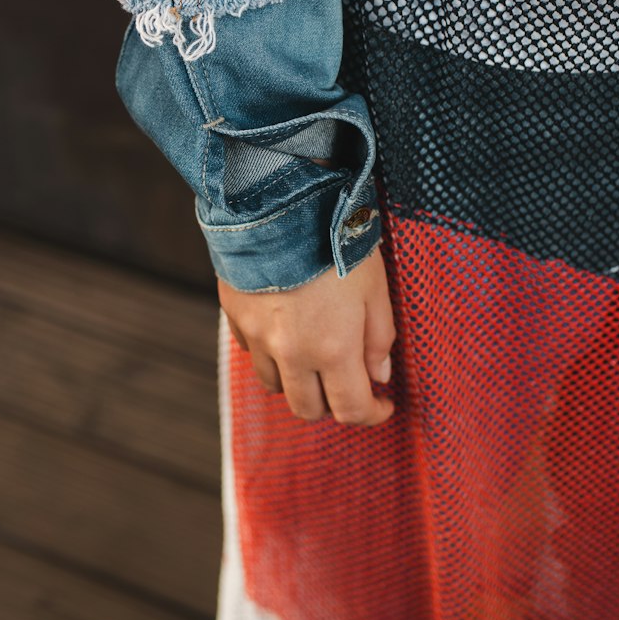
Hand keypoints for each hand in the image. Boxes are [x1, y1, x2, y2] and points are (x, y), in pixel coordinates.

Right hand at [218, 245, 395, 425]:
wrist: (277, 205)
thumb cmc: (334, 242)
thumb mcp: (374, 286)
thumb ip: (380, 337)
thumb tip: (379, 376)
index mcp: (332, 349)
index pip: (351, 409)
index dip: (373, 414)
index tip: (383, 403)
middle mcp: (292, 354)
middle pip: (308, 409)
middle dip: (332, 404)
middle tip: (347, 381)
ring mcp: (259, 339)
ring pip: (276, 386)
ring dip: (298, 382)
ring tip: (313, 356)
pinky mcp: (236, 319)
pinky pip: (253, 354)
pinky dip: (270, 354)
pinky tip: (285, 330)